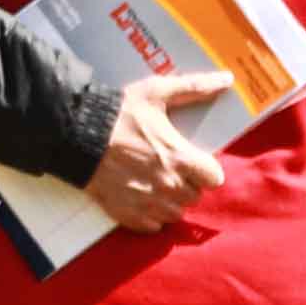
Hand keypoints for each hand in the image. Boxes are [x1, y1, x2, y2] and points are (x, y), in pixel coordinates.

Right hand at [86, 73, 236, 235]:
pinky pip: (154, 226)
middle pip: (194, 196)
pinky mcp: (131, 216)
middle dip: (186, 184)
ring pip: (175, 213)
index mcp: (180, 158)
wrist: (77, 136)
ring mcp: (150, 204)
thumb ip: (195, 87)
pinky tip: (139, 196)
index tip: (192, 161)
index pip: (214, 179)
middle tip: (168, 168)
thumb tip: (227, 78)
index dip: (205, 169)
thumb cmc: (119, 114)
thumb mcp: (156, 93)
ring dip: (169, 201)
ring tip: (153, 183)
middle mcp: (169, 186)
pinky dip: (150, 215)